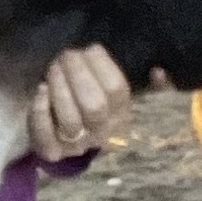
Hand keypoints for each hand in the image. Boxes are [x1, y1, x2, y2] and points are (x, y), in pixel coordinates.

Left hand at [28, 43, 137, 164]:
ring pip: (70, 121)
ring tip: (53, 68)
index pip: (118, 90)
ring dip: (59, 88)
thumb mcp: (112, 87)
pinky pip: (46, 135)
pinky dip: (41, 110)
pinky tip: (40, 90)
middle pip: (94, 107)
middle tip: (66, 55)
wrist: (59, 131)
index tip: (88, 49)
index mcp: (121, 113)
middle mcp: (102, 133)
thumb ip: (143, 80)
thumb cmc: (87, 98)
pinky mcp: (51, 151)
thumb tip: (160, 72)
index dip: (101, 65)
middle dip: (77, 74)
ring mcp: (77, 145)